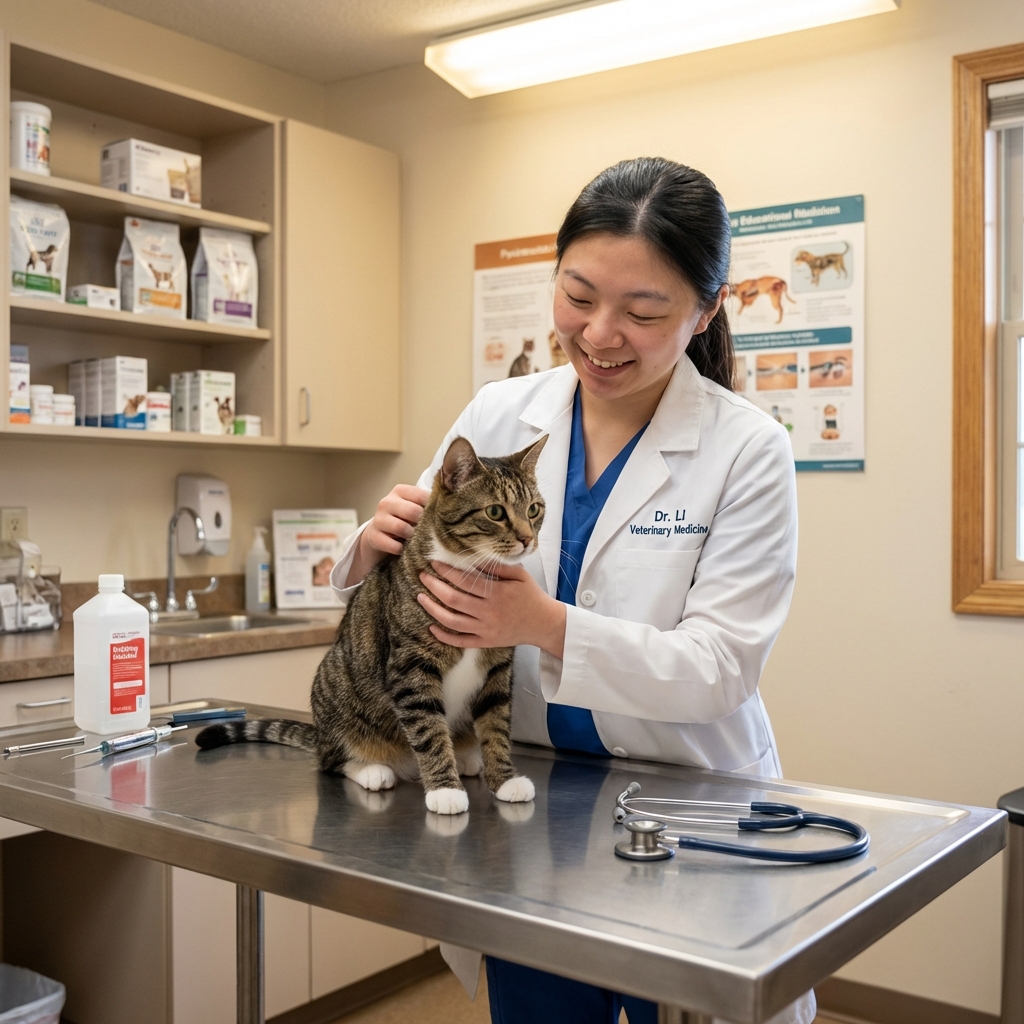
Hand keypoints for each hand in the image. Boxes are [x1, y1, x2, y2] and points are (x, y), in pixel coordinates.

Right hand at [345, 484, 428, 586]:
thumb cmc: (402, 521)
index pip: (422, 496)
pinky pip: (393, 545)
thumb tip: (450, 508)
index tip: (435, 517)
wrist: (377, 536)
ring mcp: (378, 519)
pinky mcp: (373, 536)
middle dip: (421, 523)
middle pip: (413, 511)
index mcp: (400, 491)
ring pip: (402, 528)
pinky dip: (400, 549)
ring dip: (411, 536)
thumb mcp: (414, 509)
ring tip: (411, 538)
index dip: (432, 509)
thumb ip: (427, 505)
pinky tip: (401, 548)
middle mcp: (387, 502)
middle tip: (422, 529)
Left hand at [418, 561, 565, 658]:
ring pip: (452, 621)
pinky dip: (444, 636)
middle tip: (423, 576)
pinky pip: (460, 642)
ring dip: (433, 609)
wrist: (543, 624)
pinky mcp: (485, 642)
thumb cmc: (531, 595)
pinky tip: (432, 627)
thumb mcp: (519, 575)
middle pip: (453, 600)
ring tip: (421, 597)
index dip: (447, 571)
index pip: (465, 581)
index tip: (435, 563)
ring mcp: (486, 630)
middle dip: (434, 586)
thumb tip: (474, 557)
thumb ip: (497, 567)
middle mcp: (489, 612)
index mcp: (497, 593)